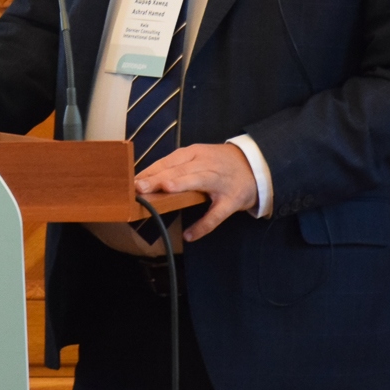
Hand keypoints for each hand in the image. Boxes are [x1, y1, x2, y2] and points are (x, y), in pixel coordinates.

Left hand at [134, 142, 257, 241]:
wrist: (255, 167)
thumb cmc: (218, 163)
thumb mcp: (198, 158)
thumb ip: (176, 168)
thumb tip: (145, 181)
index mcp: (196, 153)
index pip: (170, 160)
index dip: (152, 170)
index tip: (133, 180)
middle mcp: (207, 165)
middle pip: (182, 169)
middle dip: (161, 177)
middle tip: (140, 186)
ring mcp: (220, 182)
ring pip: (199, 181)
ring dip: (182, 184)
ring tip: (166, 190)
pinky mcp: (232, 200)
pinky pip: (216, 214)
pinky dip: (203, 225)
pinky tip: (189, 235)